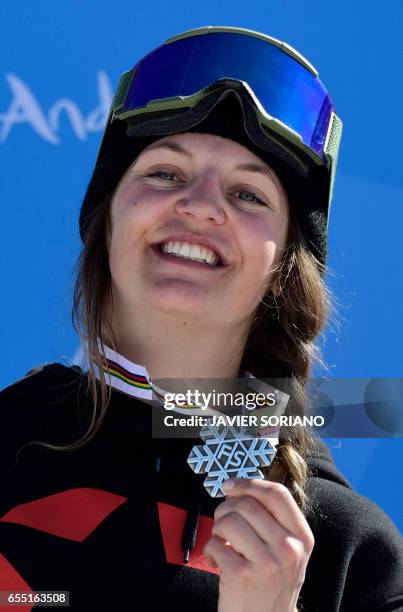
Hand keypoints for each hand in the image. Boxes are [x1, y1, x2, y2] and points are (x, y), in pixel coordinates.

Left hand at [203, 478, 313, 611]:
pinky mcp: (243, 576)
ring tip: (222, 544)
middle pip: (247, 504)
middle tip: (222, 522)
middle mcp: (289, 549)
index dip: (249, 484)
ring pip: (229, 521)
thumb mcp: (286, 552)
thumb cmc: (271, 585)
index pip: (277, 494)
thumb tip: (237, 489)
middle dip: (225, 509)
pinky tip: (218, 561)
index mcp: (302, 537)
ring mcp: (267, 564)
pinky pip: (216, 544)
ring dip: (217, 529)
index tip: (230, 485)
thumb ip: (272, 521)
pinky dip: (210, 550)